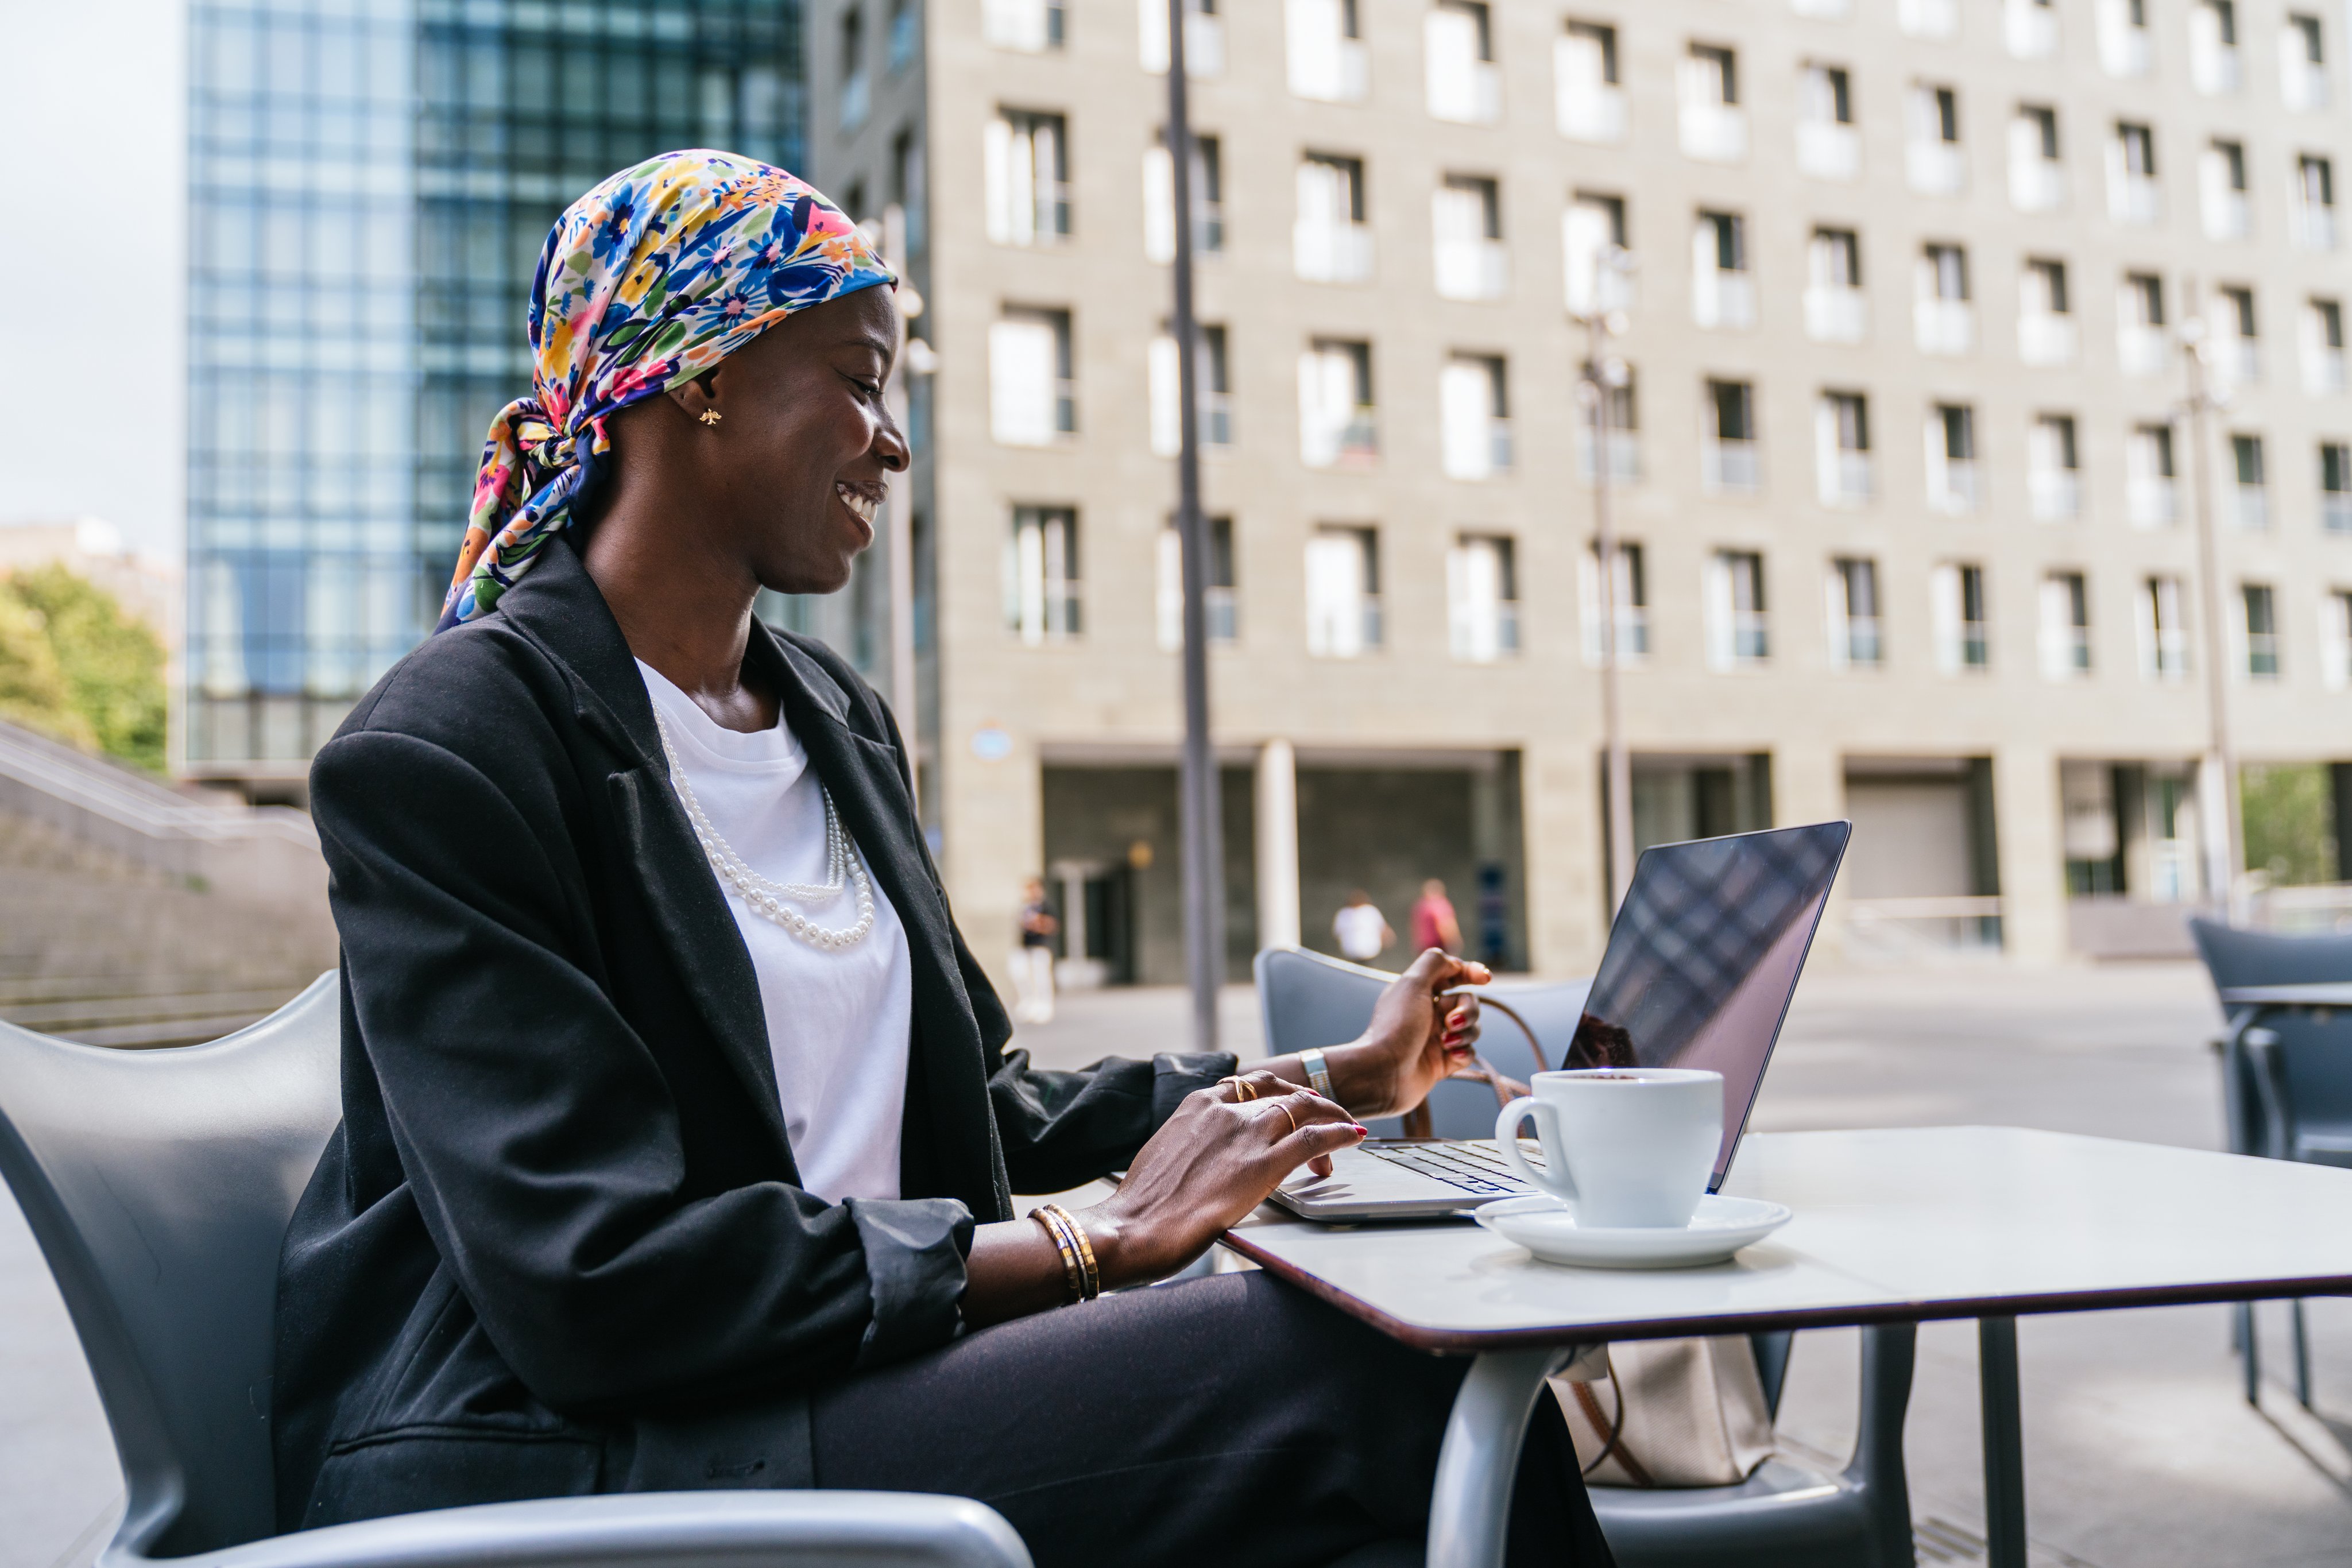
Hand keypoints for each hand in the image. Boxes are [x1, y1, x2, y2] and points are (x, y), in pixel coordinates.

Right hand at [1080, 1072, 1364, 1285]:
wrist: (1135, 1229)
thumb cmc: (1143, 1207)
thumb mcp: (1164, 1158)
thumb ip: (1189, 1146)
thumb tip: (1198, 1159)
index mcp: (1197, 1106)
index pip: (1249, 1085)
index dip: (1276, 1096)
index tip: (1288, 1106)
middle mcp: (1224, 1111)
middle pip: (1282, 1093)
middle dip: (1308, 1104)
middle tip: (1326, 1118)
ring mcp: (1246, 1135)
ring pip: (1304, 1110)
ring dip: (1329, 1116)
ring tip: (1345, 1127)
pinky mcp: (1263, 1165)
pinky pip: (1314, 1139)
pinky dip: (1338, 1135)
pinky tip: (1352, 1137)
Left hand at [1325, 949, 1491, 1118]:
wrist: (1384, 1073)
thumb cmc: (1396, 1027)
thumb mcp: (1412, 984)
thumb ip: (1434, 963)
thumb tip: (1454, 962)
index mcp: (1419, 992)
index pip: (1452, 975)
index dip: (1471, 972)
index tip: (1485, 978)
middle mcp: (1428, 1013)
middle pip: (1468, 1002)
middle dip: (1467, 1010)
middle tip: (1450, 1021)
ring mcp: (1437, 1038)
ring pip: (1472, 1028)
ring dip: (1465, 1033)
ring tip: (1446, 1042)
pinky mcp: (1443, 1063)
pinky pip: (1468, 1052)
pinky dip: (1463, 1053)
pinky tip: (1450, 1057)